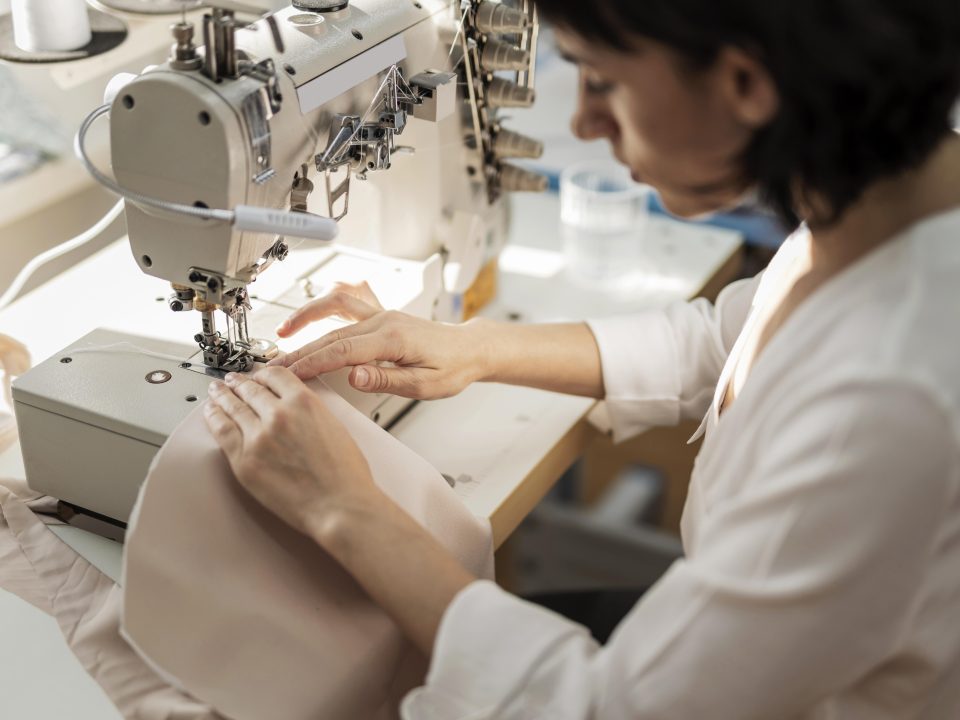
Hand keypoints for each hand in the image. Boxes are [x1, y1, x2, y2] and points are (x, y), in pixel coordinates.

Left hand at [203, 366, 378, 537]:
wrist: (340, 506)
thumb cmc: (345, 475)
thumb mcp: (334, 426)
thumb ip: (310, 411)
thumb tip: (293, 409)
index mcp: (304, 402)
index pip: (275, 375)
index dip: (263, 374)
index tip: (258, 377)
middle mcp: (279, 414)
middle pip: (251, 389)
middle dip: (239, 383)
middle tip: (232, 381)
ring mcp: (258, 437)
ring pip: (233, 407)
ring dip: (222, 396)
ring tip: (216, 392)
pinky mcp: (244, 460)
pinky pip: (222, 431)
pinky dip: (214, 418)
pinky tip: (211, 412)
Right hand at [269, 285, 492, 399]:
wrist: (471, 348)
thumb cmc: (453, 368)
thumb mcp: (425, 385)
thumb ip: (387, 380)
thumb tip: (355, 377)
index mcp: (393, 338)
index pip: (342, 351)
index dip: (312, 363)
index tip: (290, 374)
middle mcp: (384, 320)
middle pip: (332, 334)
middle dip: (300, 349)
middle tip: (275, 366)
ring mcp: (382, 314)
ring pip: (336, 310)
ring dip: (307, 317)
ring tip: (284, 332)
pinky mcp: (382, 315)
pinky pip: (349, 302)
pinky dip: (326, 304)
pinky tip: (312, 312)